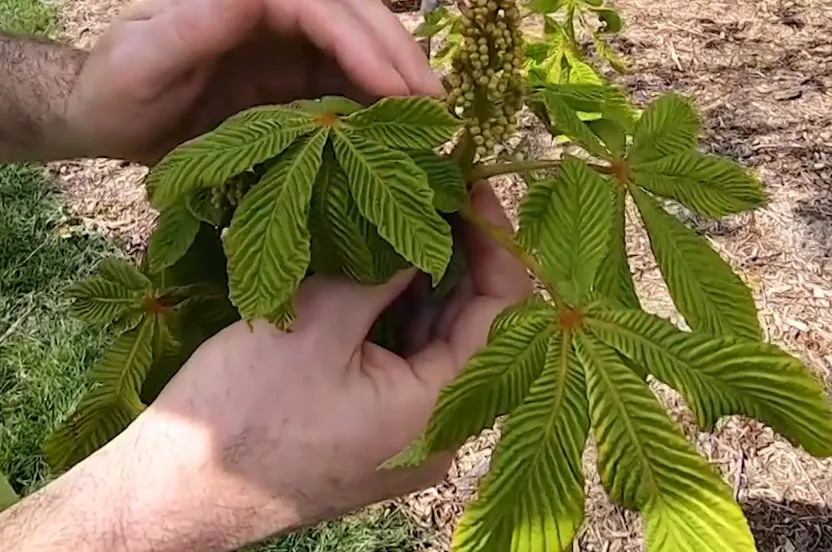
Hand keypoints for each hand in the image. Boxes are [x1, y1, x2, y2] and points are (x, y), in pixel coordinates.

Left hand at [63, 0, 441, 164]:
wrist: (111, 121)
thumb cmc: (118, 91)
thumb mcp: (141, 61)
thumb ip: (190, 26)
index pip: (319, 6)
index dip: (363, 42)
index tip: (396, 88)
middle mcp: (275, 13)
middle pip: (354, 18)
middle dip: (399, 57)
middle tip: (439, 106)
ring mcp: (288, 46)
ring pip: (359, 51)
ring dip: (400, 81)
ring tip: (435, 122)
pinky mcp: (295, 80)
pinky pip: (346, 87)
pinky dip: (378, 106)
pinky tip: (401, 131)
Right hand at [94, 183, 531, 549]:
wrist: (177, 493)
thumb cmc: (242, 416)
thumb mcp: (317, 326)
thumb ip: (381, 273)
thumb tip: (420, 225)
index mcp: (436, 412)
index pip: (501, 314)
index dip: (494, 245)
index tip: (472, 187)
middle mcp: (434, 431)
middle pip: (471, 328)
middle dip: (457, 257)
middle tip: (437, 192)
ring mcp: (403, 434)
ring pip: (433, 344)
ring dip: (424, 283)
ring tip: (408, 217)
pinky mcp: (372, 429)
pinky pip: (402, 362)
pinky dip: (397, 315)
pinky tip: (381, 269)